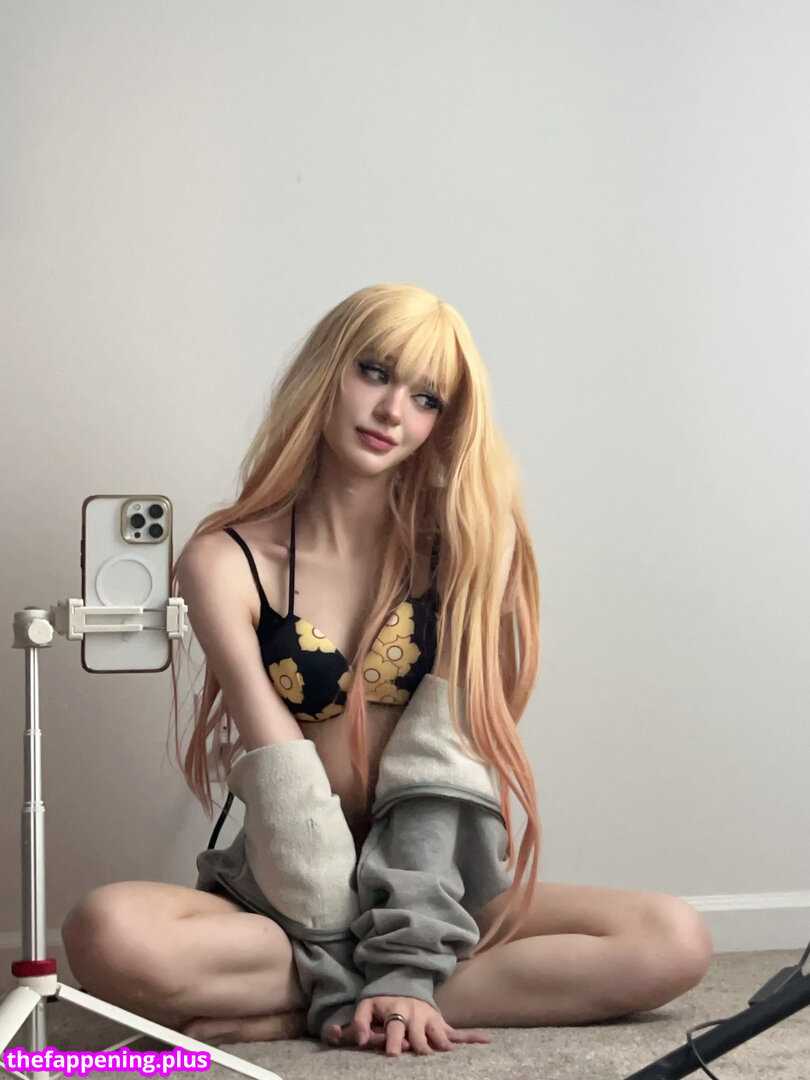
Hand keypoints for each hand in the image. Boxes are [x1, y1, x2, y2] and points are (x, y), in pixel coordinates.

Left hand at [325, 995, 491, 1055]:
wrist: (402, 984)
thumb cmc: (382, 1001)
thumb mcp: (366, 1006)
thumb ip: (360, 1022)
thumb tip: (360, 1041)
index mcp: (395, 1011)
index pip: (393, 1026)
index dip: (392, 1040)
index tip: (392, 1053)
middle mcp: (414, 1015)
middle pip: (418, 1033)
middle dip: (420, 1044)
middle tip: (423, 1055)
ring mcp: (430, 1019)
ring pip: (438, 1032)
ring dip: (442, 1042)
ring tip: (447, 1051)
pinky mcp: (440, 1023)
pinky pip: (457, 1032)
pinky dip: (472, 1037)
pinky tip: (487, 1041)